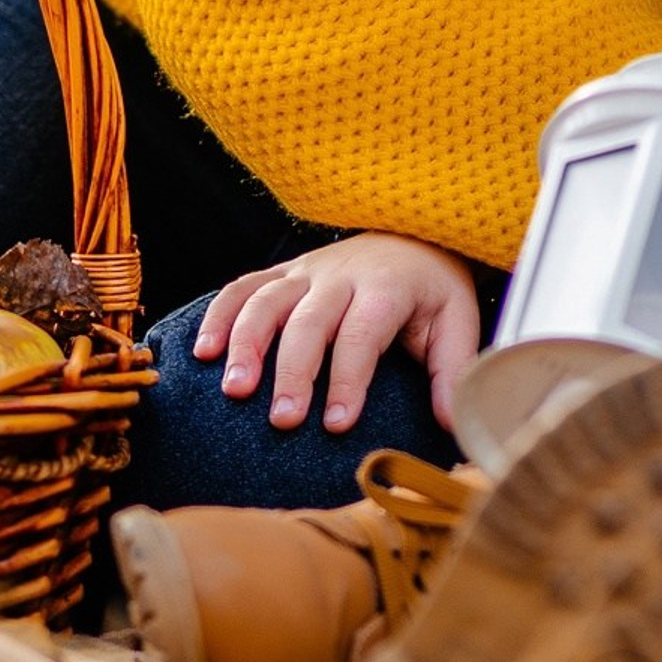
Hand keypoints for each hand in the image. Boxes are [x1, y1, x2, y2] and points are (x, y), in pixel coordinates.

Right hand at [193, 233, 480, 433]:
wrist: (411, 235)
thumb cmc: (432, 289)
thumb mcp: (457, 320)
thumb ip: (453, 370)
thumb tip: (453, 425)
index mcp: (386, 288)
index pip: (363, 333)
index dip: (349, 377)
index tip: (338, 423)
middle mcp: (340, 276)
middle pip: (310, 321)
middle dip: (294, 371)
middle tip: (283, 419)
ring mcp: (306, 271)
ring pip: (267, 301)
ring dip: (246, 344)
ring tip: (233, 389)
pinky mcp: (283, 273)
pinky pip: (243, 287)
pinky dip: (219, 315)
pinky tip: (203, 352)